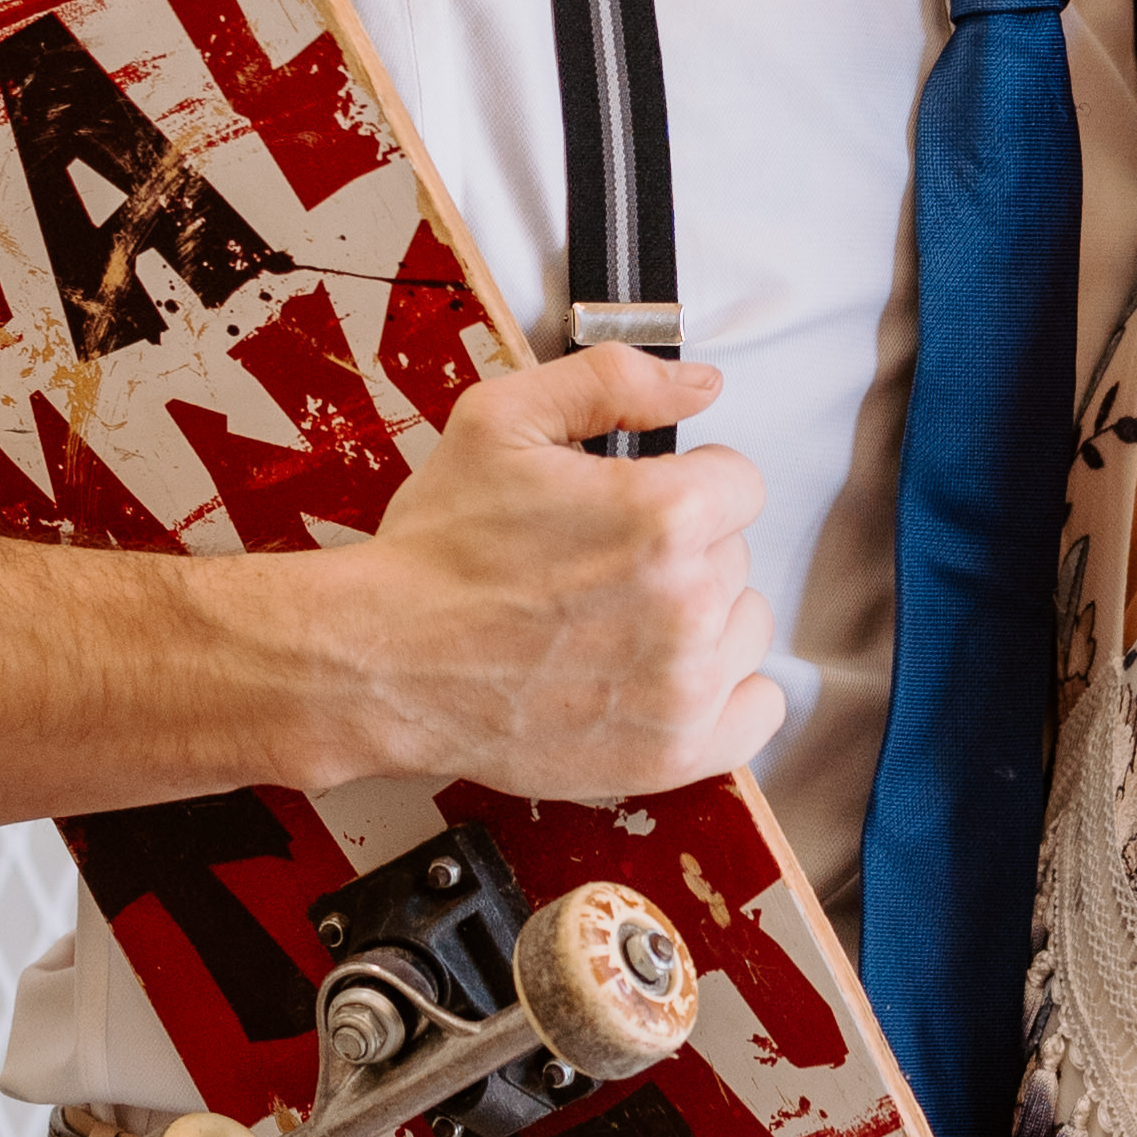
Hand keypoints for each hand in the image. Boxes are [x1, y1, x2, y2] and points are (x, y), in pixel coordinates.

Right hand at [318, 345, 781, 799]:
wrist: (380, 662)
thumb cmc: (435, 553)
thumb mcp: (502, 420)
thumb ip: (613, 381)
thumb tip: (700, 386)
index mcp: (663, 516)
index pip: (739, 484)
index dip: (683, 486)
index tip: (637, 507)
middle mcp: (686, 605)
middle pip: (736, 556)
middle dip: (682, 552)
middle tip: (603, 567)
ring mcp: (684, 688)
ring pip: (744, 628)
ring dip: (702, 621)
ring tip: (619, 623)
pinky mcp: (672, 755)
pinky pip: (756, 715)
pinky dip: (724, 697)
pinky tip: (664, 678)